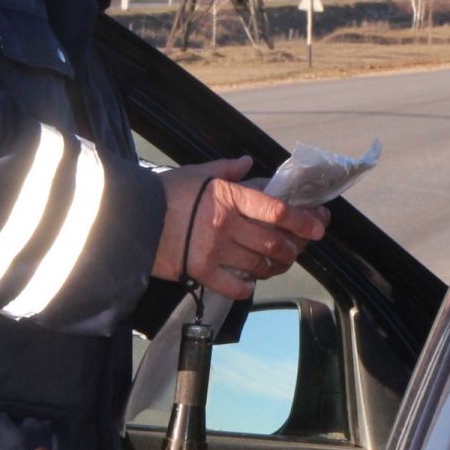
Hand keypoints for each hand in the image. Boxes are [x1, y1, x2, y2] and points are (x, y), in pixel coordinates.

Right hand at [153, 156, 328, 299]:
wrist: (130, 218)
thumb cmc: (165, 192)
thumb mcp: (197, 173)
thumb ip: (227, 169)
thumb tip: (247, 162)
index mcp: (229, 197)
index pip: (277, 211)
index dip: (304, 220)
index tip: (319, 224)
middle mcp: (227, 226)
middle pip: (275, 243)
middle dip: (295, 247)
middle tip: (300, 245)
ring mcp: (215, 252)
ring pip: (260, 266)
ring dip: (276, 266)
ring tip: (279, 262)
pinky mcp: (201, 273)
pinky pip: (237, 287)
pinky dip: (250, 286)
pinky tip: (252, 280)